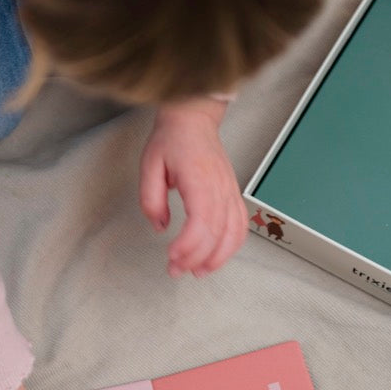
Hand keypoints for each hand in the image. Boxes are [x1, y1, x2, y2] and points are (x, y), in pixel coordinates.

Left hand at [139, 97, 247, 276]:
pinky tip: (218, 256)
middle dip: (196, 259)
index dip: (187, 247)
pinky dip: (232, 245)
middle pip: (216, 235)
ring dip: (218, 258)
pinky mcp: (232, 194)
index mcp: (200, 181)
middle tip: (176, 270)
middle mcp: (220, 188)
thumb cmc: (173, 138)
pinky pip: (241, 225)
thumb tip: (160, 226)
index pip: (201, 224)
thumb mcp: (149, 166)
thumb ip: (151, 199)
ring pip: (233, 234)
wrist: (194, 119)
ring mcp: (230, 192)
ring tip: (199, 271)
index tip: (171, 257)